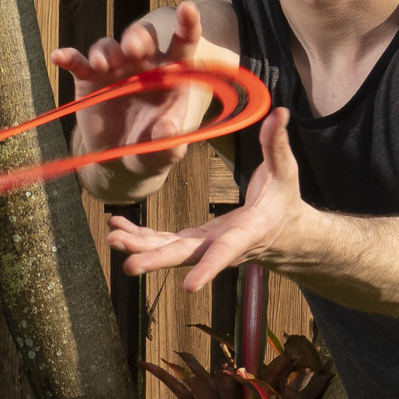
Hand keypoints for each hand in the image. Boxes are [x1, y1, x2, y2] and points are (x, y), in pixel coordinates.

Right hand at [50, 1, 212, 180]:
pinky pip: (78, 62)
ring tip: (104, 65)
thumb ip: (170, 141)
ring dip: (107, 51)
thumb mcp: (163, 152)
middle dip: (137, 37)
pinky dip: (68, 57)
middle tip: (133, 50)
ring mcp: (115, 69)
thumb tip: (169, 130)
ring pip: (110, 45)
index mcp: (171, 74)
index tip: (188, 9)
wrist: (119, 159)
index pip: (183, 44)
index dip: (187, 25)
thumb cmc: (150, 150)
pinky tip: (59, 56)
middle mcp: (143, 64)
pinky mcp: (90, 78)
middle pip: (142, 36)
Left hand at [107, 107, 305, 292]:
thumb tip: (279, 113)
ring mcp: (205, 245)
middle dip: (156, 260)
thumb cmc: (284, 202)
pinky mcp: (193, 241)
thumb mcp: (286, 172)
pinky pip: (162, 242)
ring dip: (139, 246)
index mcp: (247, 231)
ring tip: (112, 238)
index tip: (189, 286)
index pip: (227, 251)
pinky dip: (139, 236)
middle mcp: (222, 245)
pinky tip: (116, 229)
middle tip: (130, 264)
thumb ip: (278, 145)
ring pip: (168, 250)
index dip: (208, 267)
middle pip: (186, 256)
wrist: (284, 235)